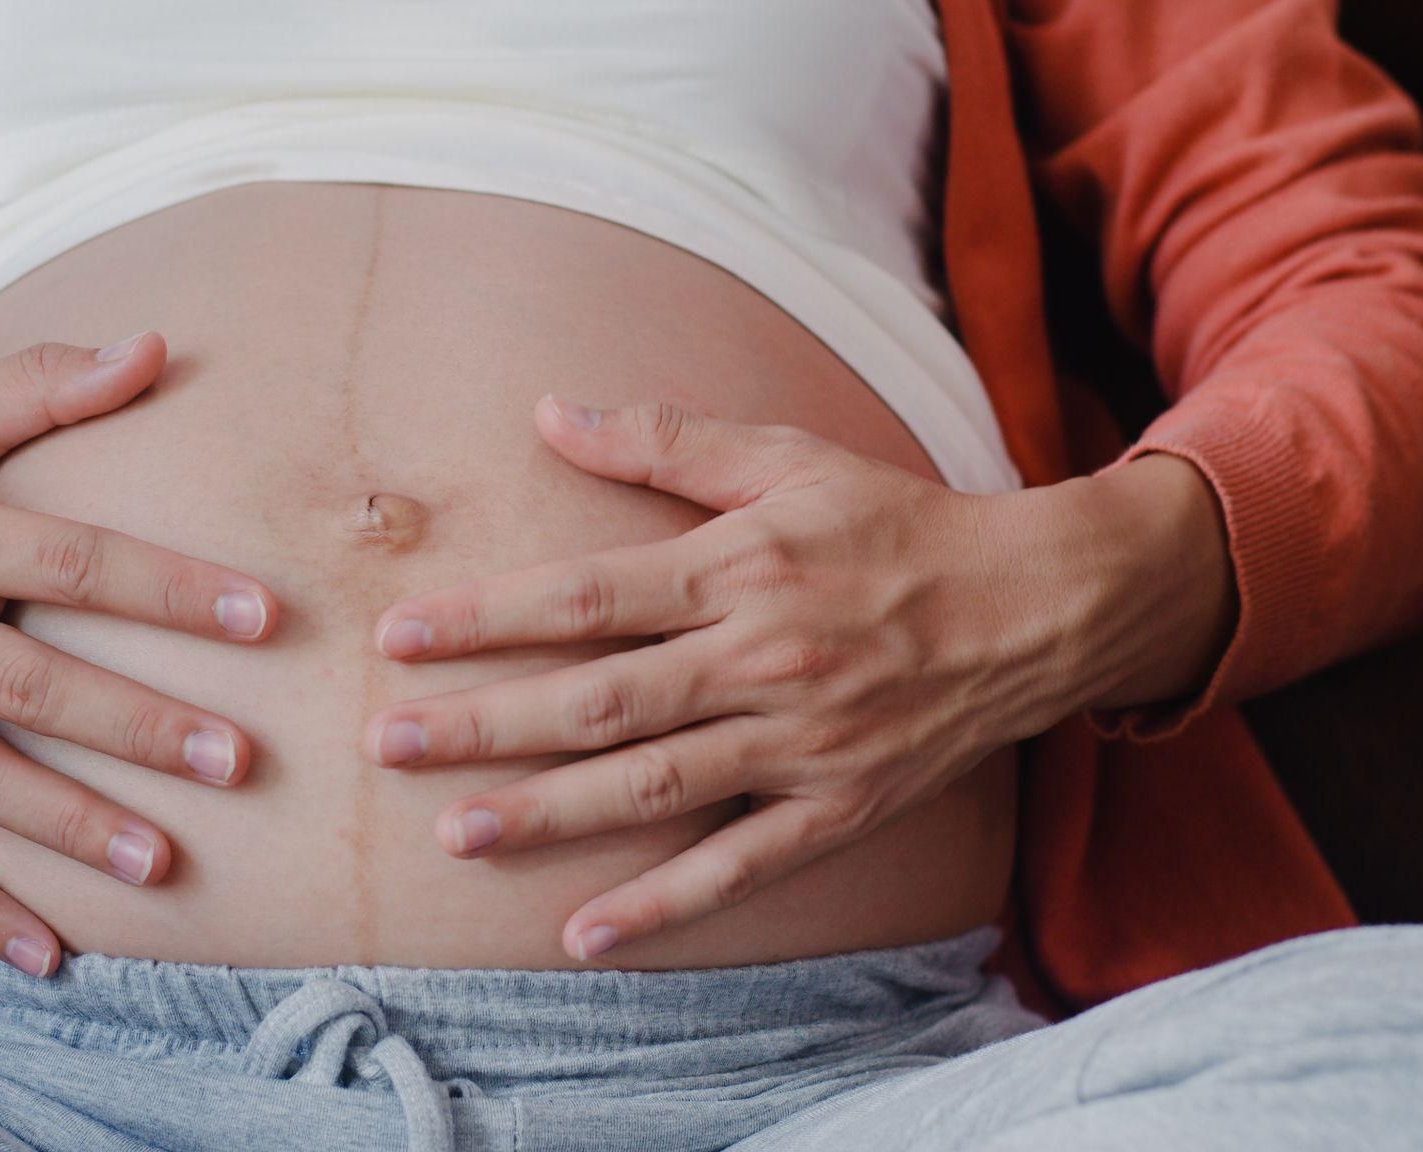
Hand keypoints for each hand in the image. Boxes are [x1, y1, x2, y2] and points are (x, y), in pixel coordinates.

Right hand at [0, 335, 280, 975]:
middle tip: (237, 763)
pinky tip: (43, 954)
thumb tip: (153, 348)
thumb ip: (36, 383)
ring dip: (68, 826)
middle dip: (136, 726)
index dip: (168, 589)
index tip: (264, 619)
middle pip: (28, 683)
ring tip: (162, 865)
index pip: (66, 559)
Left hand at [363, 395, 1231, 960]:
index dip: (487, 617)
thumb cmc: (897, 522)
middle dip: (484, 723)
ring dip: (548, 813)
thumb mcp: (789, 455)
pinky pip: (742, 864)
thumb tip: (549, 411)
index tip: (398, 637)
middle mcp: (763, 658)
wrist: (1037, 605)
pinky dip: (666, 903)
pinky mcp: (838, 805)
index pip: (587, 597)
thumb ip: (665, 438)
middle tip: (385, 745)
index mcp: (741, 568)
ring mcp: (801, 741)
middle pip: (600, 699)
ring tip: (454, 833)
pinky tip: (585, 934)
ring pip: (654, 785)